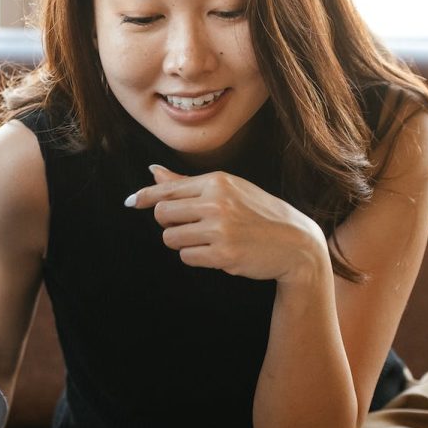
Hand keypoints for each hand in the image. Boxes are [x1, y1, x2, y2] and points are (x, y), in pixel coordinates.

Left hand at [128, 164, 327, 282]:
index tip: (131, 201)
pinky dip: (195, 257)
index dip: (145, 196)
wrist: (295, 242)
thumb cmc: (259, 213)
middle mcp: (217, 202)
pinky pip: (186, 257)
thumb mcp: (229, 189)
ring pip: (170, 238)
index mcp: (217, 182)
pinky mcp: (222, 254)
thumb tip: (153, 170)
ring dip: (182, 243)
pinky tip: (216, 252)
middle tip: (190, 226)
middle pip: (163, 214)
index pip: (168, 188)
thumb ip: (187, 184)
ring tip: (206, 240)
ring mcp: (220, 229)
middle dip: (169, 224)